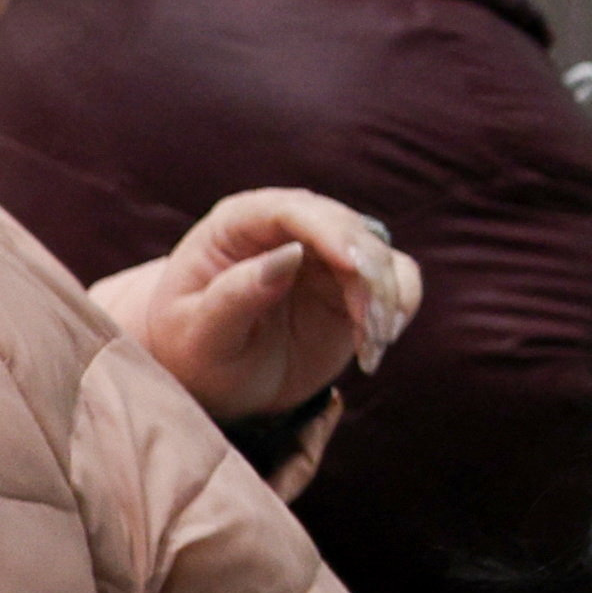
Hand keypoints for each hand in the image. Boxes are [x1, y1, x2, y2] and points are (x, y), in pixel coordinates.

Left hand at [89, 189, 419, 425]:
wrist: (214, 382)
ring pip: (380, 254)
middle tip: (371, 329)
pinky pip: (398, 280)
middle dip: (369, 274)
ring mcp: (326, 254)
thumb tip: (289, 255)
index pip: (289, 209)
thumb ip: (235, 295)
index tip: (354, 266)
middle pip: (346, 228)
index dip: (327, 230)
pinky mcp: (356, 284)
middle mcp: (287, 229)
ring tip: (371, 348)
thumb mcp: (200, 334)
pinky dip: (398, 310)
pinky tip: (376, 347)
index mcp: (237, 225)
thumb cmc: (193, 353)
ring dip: (387, 297)